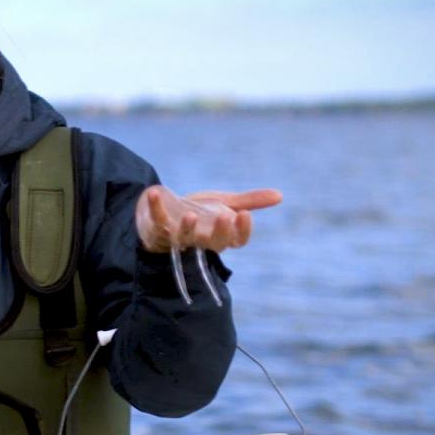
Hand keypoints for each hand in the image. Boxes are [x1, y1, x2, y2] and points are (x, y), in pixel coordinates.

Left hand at [136, 185, 282, 252]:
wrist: (164, 213)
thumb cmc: (199, 212)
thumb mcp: (224, 204)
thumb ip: (249, 201)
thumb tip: (280, 195)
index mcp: (220, 235)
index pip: (236, 241)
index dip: (242, 231)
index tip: (245, 215)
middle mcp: (201, 240)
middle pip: (213, 243)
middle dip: (219, 232)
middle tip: (225, 217)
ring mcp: (178, 236)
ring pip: (184, 238)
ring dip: (187, 227)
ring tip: (190, 214)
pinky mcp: (157, 228)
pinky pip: (156, 219)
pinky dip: (154, 206)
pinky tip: (155, 191)